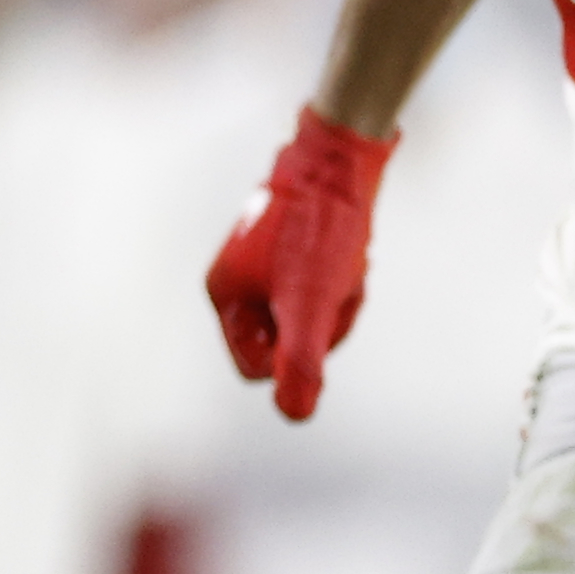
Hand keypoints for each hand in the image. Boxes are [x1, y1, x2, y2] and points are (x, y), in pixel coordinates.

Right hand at [206, 107, 394, 420]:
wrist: (341, 159)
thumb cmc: (320, 231)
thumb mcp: (311, 302)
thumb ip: (299, 360)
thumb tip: (293, 414)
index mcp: (225, 296)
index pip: (254, 369)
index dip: (291, 358)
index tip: (314, 318)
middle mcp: (237, 282)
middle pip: (283, 345)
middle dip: (318, 327)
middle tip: (334, 291)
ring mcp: (261, 265)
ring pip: (304, 319)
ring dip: (334, 304)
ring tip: (345, 271)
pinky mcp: (289, 250)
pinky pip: (316, 290)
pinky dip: (339, 283)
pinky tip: (349, 260)